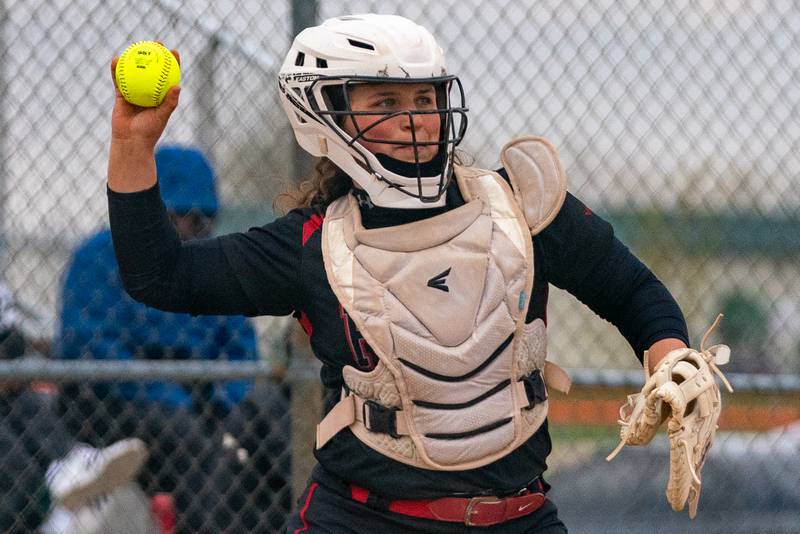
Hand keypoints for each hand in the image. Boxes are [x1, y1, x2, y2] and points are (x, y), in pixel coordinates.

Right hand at [107, 47, 180, 192]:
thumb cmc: (149, 132)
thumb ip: (170, 102)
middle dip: (154, 55)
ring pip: (135, 72)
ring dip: (135, 58)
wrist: (130, 142)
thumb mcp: (162, 116)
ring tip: (135, 46)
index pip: (169, 76)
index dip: (172, 63)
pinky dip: (116, 70)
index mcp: (161, 96)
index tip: (174, 51)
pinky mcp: (121, 95)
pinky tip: (115, 59)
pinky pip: (118, 79)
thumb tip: (178, 86)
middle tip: (156, 43)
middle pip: (153, 70)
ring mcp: (135, 92)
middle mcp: (149, 92)